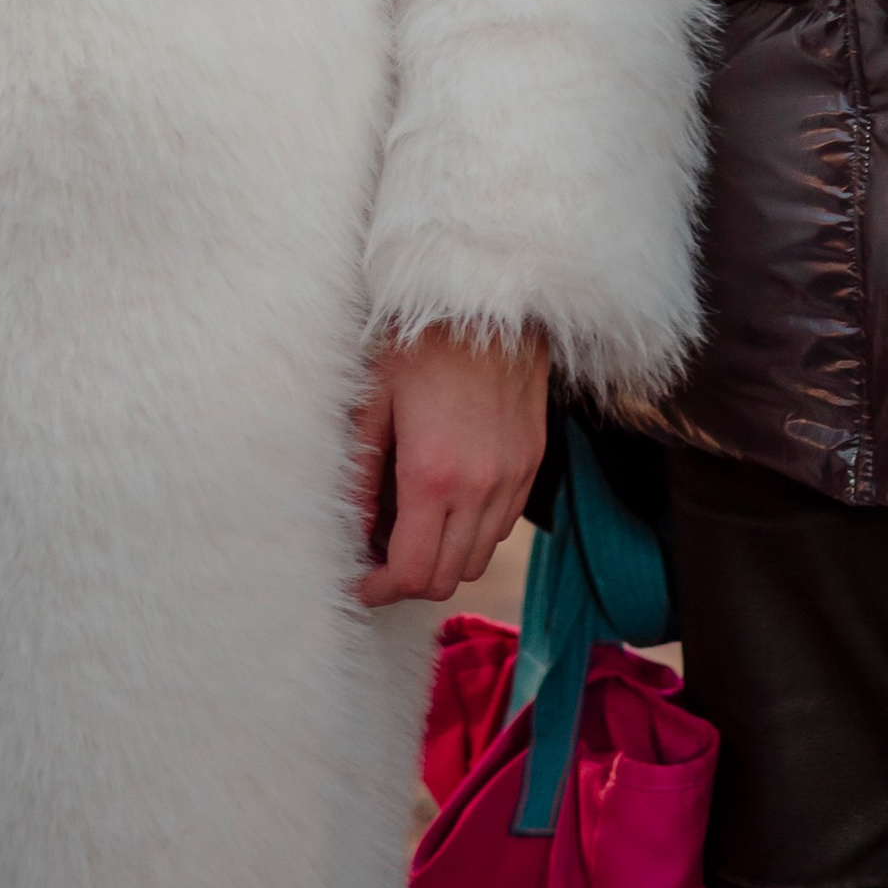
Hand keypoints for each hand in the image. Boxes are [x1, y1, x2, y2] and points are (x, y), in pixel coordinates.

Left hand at [352, 325, 546, 609]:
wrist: (488, 297)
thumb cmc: (421, 342)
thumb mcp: (374, 404)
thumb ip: (361, 478)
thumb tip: (355, 534)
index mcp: (434, 474)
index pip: (413, 574)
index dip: (381, 589)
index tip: (361, 582)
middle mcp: (481, 486)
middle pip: (448, 578)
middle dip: (409, 579)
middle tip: (380, 558)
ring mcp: (513, 476)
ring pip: (479, 557)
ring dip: (445, 557)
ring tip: (414, 526)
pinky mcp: (532, 461)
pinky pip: (503, 525)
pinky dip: (475, 530)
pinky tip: (450, 499)